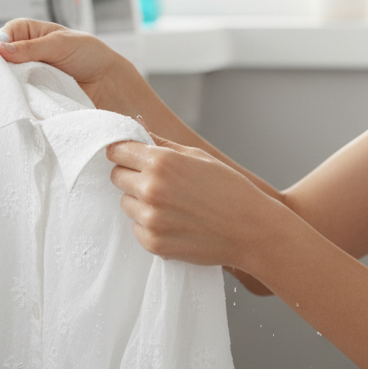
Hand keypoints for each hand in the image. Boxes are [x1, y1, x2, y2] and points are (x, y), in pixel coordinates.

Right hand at [0, 19, 137, 113]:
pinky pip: (21, 95)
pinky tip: (25, 99)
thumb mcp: (60, 44)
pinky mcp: (35, 92)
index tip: (0, 58)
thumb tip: (0, 49)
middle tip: (9, 77)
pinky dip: (22, 97)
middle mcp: (26, 52)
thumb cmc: (89, 55)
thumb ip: (31, 47)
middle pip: (0, 60)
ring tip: (20, 89)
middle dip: (2, 68)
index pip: (2, 36)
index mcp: (29, 31)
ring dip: (13, 84)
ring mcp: (29, 73)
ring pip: (9, 79)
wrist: (109, 82)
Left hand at [107, 133, 286, 270]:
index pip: (117, 150)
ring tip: (172, 204)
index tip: (131, 156)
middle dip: (132, 176)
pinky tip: (175, 222)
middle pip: (117, 176)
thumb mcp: (198, 156)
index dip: (124, 152)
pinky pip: (136, 228)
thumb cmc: (229, 189)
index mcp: (161, 162)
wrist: (250, 230)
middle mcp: (151, 189)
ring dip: (140, 202)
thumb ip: (162, 143)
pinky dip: (149, 225)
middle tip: (160, 182)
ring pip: (126, 203)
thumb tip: (136, 125)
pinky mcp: (152, 243)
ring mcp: (150, 219)